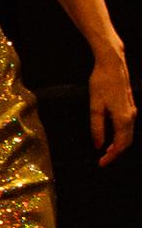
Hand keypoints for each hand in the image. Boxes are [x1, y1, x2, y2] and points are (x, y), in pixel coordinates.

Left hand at [89, 50, 133, 165]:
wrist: (113, 64)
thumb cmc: (102, 83)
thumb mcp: (95, 106)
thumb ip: (96, 126)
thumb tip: (97, 144)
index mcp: (123, 118)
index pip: (120, 144)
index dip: (111, 156)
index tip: (101, 163)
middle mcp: (131, 116)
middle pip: (127, 142)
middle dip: (116, 153)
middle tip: (103, 160)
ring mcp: (132, 110)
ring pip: (128, 134)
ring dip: (118, 145)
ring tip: (106, 152)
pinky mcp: (129, 106)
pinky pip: (127, 126)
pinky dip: (120, 135)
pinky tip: (111, 136)